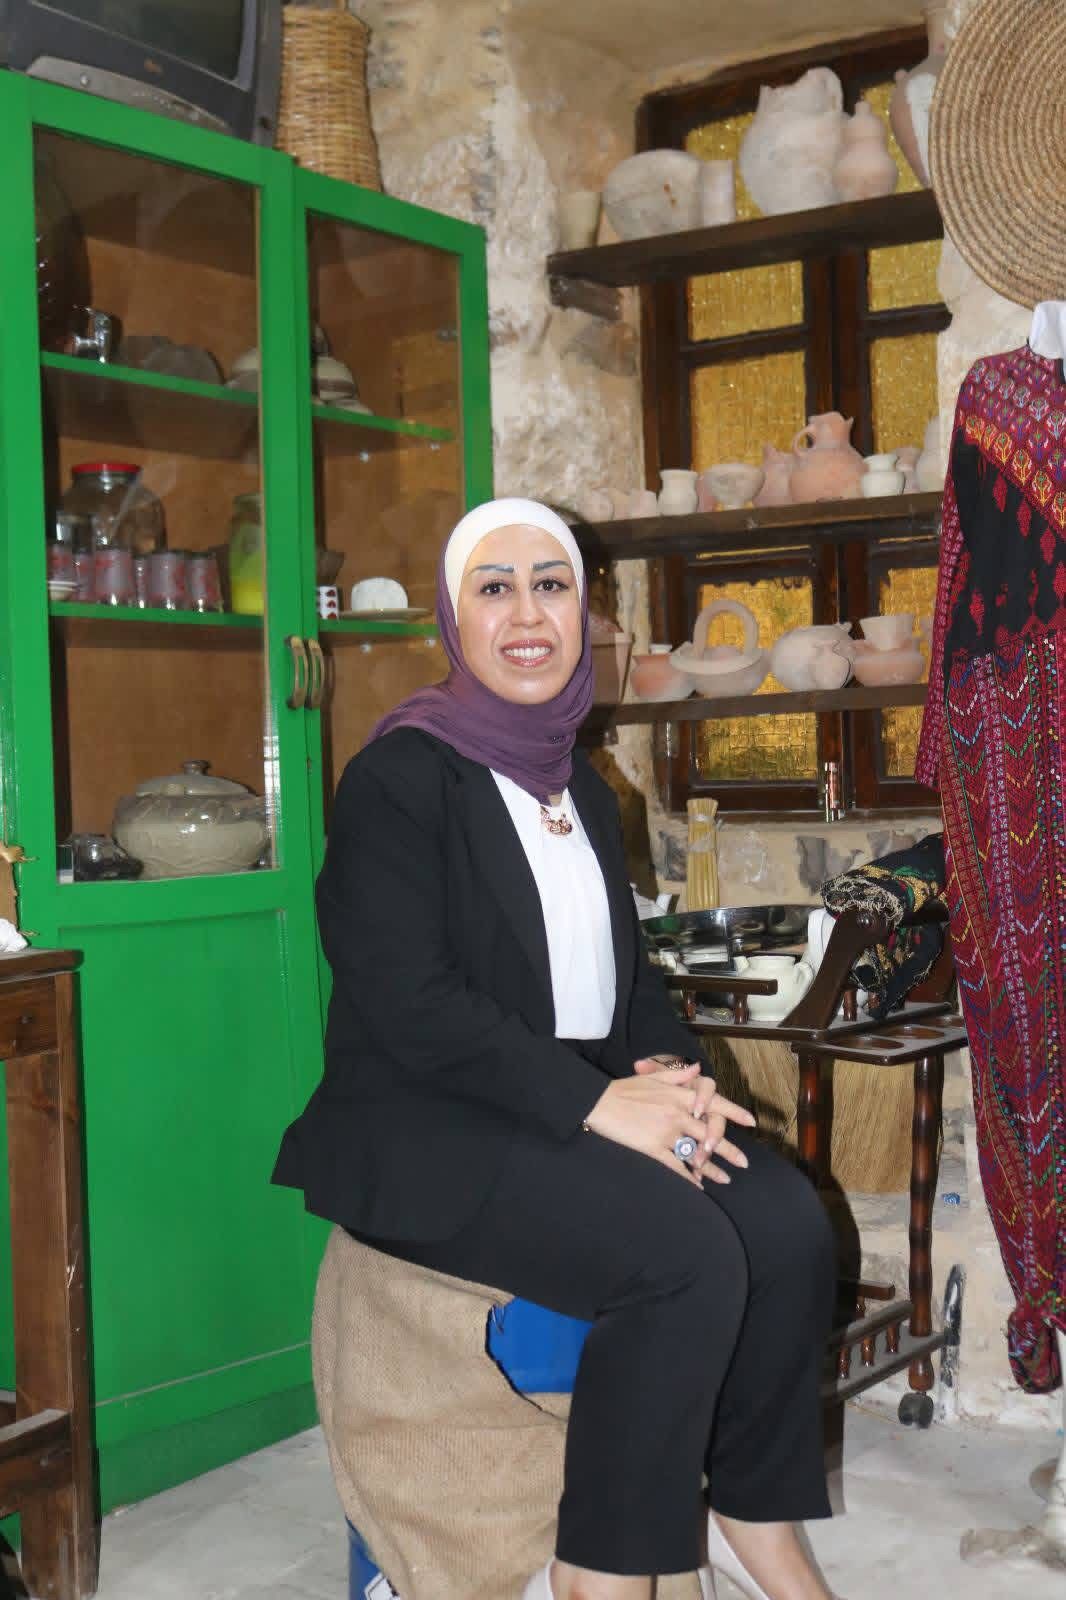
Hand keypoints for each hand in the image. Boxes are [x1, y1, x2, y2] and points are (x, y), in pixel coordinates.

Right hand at [632, 1055, 754, 1184]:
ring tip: (726, 1179)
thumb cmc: (624, 1089)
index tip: (751, 1122)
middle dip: (730, 1150)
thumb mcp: (652, 1077)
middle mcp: (678, 1113)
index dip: (735, 1112)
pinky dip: (688, 1179)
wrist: (599, 1103)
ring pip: (696, 1153)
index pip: (715, 1103)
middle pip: (710, 1134)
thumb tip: (697, 1069)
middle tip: (744, 1163)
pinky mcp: (653, 1148)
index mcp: (679, 1095)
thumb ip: (677, 1074)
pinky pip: (676, 1166)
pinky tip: (697, 1186)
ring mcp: (667, 1132)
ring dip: (712, 1169)